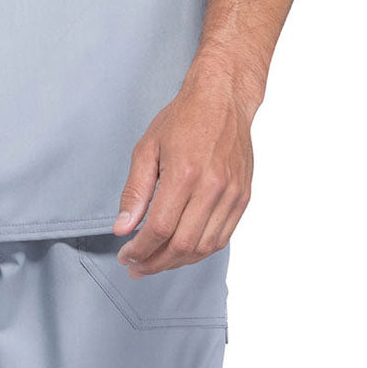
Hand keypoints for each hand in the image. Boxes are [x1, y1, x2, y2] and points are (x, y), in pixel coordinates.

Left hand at [112, 63, 255, 275]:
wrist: (223, 99)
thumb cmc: (183, 118)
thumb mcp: (147, 147)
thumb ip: (135, 190)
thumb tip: (123, 228)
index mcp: (184, 172)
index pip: (159, 228)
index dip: (140, 250)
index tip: (126, 257)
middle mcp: (212, 186)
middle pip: (183, 244)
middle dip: (156, 263)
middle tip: (137, 268)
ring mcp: (232, 194)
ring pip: (205, 247)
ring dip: (178, 262)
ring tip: (157, 262)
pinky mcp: (243, 197)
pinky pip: (223, 238)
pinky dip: (201, 251)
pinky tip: (182, 250)